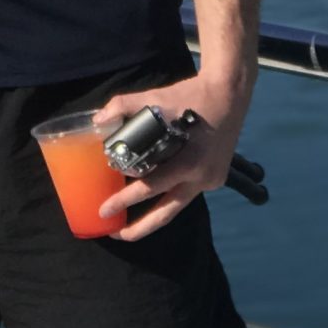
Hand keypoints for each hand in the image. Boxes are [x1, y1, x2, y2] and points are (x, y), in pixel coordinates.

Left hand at [92, 75, 246, 241]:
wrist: (230, 92)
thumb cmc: (191, 94)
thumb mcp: (155, 96)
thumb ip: (122, 105)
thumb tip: (97, 120)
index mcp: (188, 161)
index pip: (150, 188)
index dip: (125, 200)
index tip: (105, 210)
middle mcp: (201, 177)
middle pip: (167, 213)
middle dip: (140, 228)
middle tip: (116, 235)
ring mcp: (211, 180)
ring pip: (178, 205)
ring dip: (154, 217)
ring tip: (131, 227)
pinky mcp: (216, 178)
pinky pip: (188, 191)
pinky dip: (169, 196)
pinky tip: (154, 198)